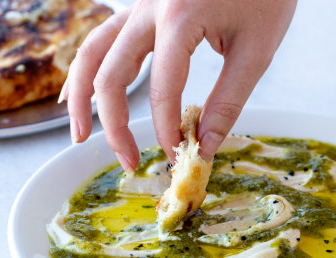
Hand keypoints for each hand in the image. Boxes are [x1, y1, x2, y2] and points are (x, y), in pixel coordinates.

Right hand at [60, 0, 296, 170]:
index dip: (165, 129)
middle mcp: (148, 8)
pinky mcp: (139, 7)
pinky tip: (79, 93)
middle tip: (128, 162)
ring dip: (81, 98)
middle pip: (110, 75)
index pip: (162, 89)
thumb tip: (205, 146)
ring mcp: (138, 5)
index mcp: (180, 17)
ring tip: (80, 135)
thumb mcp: (256, 50)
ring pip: (91, 54)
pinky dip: (86, 70)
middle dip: (114, 126)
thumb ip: (227, 102)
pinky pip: (100, 39)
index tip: (177, 154)